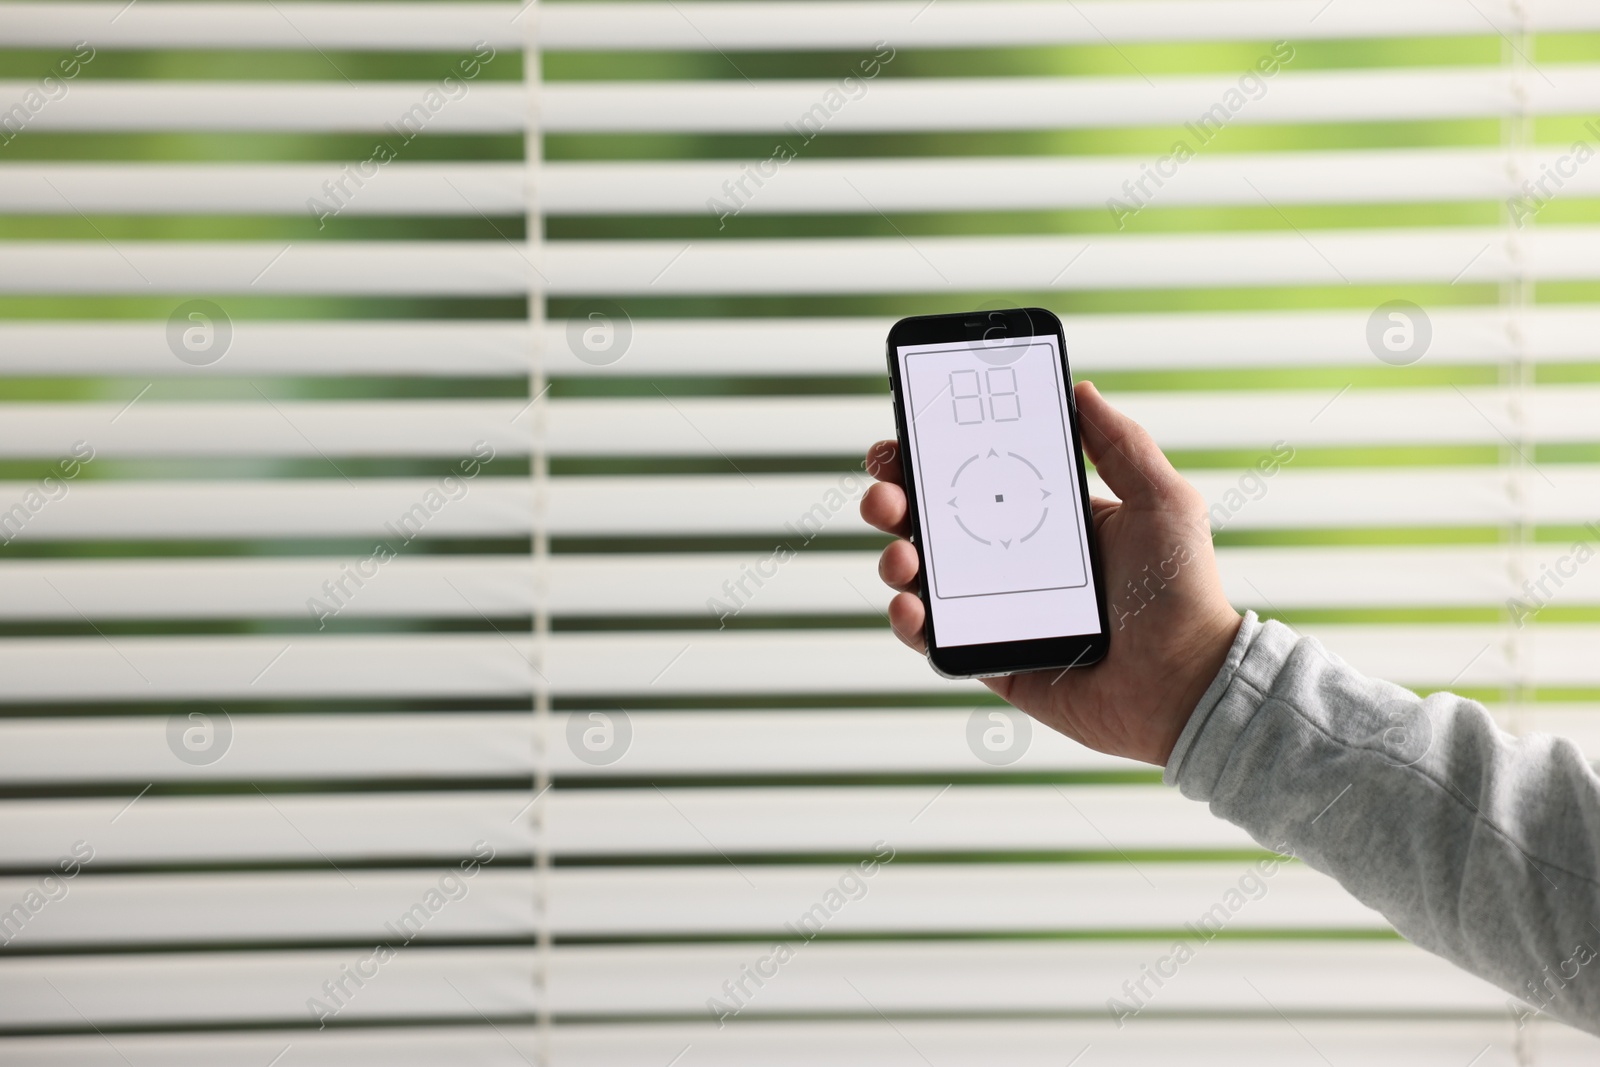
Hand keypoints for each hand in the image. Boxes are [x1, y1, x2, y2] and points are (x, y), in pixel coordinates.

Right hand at [861, 380, 1241, 766]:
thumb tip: (1081, 391)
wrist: (1186, 683)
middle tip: (885, 495)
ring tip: (901, 556)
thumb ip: (1122, 444)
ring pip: (922, 577)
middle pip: (932, 522)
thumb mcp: (1162, 501)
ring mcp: (996, 610)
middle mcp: (1013, 560)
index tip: (905, 439)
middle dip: (894, 501)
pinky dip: (909, 622)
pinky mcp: (990, 658)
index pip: (974, 479)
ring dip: (895, 558)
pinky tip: (911, 607)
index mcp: (1046, 520)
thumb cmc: (1182, 594)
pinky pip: (934, 639)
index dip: (931, 457)